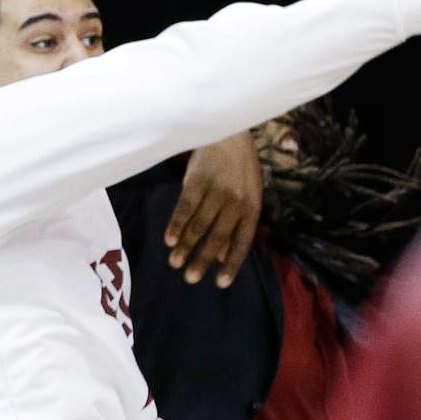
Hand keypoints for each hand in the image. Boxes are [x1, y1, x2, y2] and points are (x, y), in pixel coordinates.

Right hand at [167, 132, 262, 287]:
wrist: (228, 135)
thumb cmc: (239, 171)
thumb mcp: (247, 198)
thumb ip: (235, 228)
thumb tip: (221, 259)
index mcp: (251, 208)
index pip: (242, 241)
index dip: (232, 263)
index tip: (221, 283)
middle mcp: (235, 202)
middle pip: (218, 236)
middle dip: (203, 259)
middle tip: (190, 278)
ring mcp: (215, 191)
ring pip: (199, 224)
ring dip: (186, 245)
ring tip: (174, 263)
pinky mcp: (196, 181)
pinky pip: (185, 207)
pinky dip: (176, 224)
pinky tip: (169, 240)